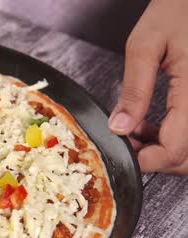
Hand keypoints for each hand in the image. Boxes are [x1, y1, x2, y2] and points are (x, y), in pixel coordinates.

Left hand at [109, 0, 187, 174]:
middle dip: (155, 160)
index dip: (145, 160)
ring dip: (164, 153)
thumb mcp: (145, 46)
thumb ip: (134, 90)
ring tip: (134, 135)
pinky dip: (172, 140)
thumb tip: (119, 128)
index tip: (120, 152)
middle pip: (187, 159)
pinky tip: (147, 128)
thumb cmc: (177, 11)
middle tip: (124, 145)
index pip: (175, 148)